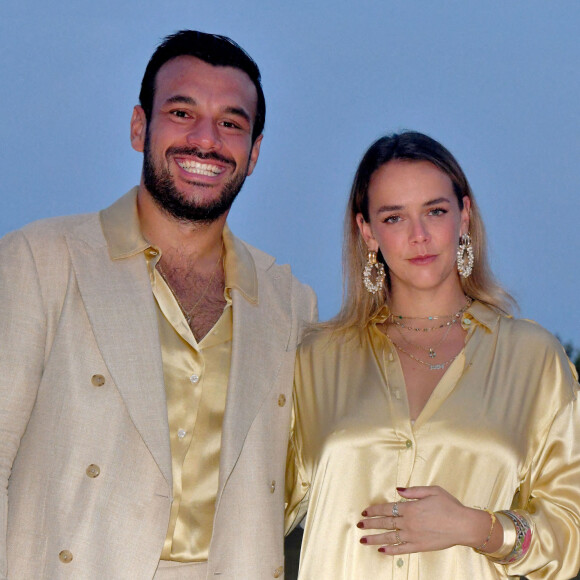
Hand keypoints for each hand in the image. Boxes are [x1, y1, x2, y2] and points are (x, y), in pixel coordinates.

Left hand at [357, 486, 489, 554]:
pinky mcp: (419, 546)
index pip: (387, 509)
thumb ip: (413, 490)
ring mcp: (413, 536)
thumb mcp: (432, 490)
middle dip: (370, 524)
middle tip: (358, 525)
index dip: (374, 510)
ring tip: (363, 540)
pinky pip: (401, 550)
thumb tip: (398, 489)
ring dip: (375, 538)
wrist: (464, 525)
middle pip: (385, 523)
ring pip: (389, 538)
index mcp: (410, 507)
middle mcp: (409, 522)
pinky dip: (390, 550)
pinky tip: (381, 550)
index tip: (365, 511)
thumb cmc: (450, 505)